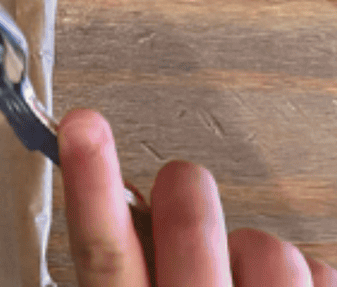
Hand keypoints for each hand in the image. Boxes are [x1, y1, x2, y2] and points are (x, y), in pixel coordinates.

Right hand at [60, 108, 335, 285]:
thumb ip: (133, 261)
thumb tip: (126, 195)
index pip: (104, 249)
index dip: (92, 182)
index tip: (81, 124)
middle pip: (190, 226)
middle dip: (186, 190)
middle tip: (182, 186)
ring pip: (266, 247)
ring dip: (252, 251)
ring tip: (239, 279)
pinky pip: (316, 272)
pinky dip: (301, 281)